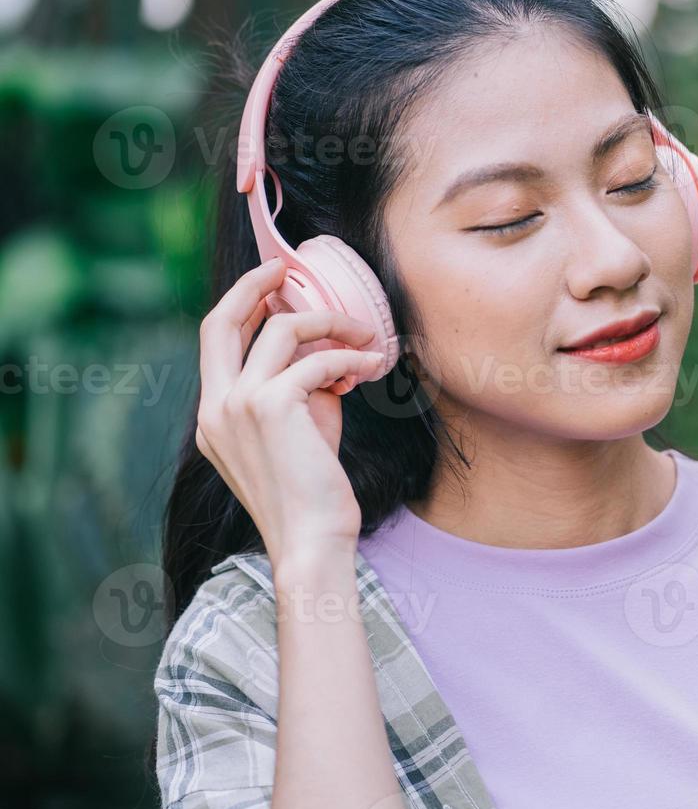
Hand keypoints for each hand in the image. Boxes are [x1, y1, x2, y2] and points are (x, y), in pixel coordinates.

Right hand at [194, 258, 386, 567]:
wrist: (312, 540)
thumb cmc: (312, 493)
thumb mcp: (297, 434)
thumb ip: (300, 390)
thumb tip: (328, 355)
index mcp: (213, 415)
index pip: (214, 341)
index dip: (240, 303)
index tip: (271, 283)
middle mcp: (216, 407)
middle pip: (220, 321)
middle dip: (254, 285)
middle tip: (289, 268)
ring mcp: (238, 405)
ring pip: (282, 332)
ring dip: (330, 324)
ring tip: (366, 337)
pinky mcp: (272, 407)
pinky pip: (317, 361)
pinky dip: (349, 360)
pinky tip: (371, 368)